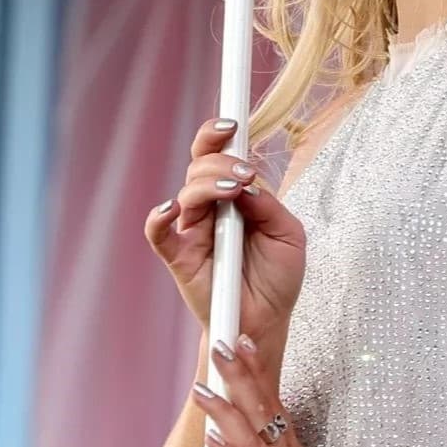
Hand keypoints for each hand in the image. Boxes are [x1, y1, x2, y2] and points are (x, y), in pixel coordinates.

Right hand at [145, 118, 305, 378]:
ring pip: (186, 193)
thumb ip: (268, 205)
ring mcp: (193, 230)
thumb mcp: (289, 235)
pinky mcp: (179, 257)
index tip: (232, 123)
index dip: (218, 134)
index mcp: (236, 196)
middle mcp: (211, 208)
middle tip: (245, 174)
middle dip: (221, 161)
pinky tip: (172, 210)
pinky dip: (159, 217)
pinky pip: (158, 233)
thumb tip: (247, 184)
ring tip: (233, 191)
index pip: (219, 155)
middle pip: (200, 166)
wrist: (265, 322)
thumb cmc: (277, 278)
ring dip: (208, 185)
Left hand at [192, 331, 369, 446]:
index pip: (270, 402)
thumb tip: (261, 440)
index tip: (244, 340)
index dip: (255, 370)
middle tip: (223, 340)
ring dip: (225, 409)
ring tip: (204, 385)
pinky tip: (213, 440)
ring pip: (247, 437)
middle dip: (239, 374)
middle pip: (259, 409)